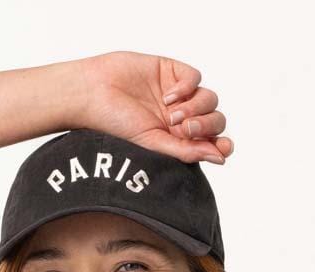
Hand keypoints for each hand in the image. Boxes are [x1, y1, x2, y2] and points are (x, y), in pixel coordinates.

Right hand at [72, 51, 231, 164]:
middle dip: (206, 126)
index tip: (222, 147)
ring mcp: (177, 94)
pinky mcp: (171, 71)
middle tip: (185, 129)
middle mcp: (180, 118)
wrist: (93, 94)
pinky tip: (168, 96)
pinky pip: (195, 78)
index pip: (211, 142)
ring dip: (196, 108)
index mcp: (177, 140)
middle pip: (214, 120)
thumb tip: (219, 158)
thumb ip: (186, 152)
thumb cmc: (114, 125)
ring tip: (171, 115)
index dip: (220, 144)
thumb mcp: (152, 145)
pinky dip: (187, 87)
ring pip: (209, 99)